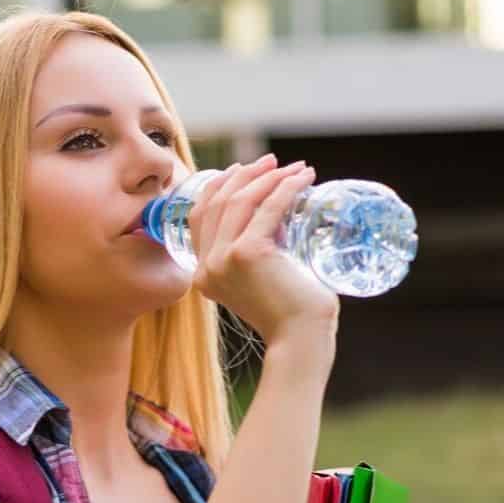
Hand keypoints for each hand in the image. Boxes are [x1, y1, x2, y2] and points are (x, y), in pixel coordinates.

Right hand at [187, 154, 339, 345]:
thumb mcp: (260, 280)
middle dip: (247, 174)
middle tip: (274, 162)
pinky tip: (303, 178)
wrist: (301, 340)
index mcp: (204, 275)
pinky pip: (267, 208)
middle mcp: (207, 267)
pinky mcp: (247, 253)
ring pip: (241, 201)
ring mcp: (224, 260)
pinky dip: (287, 187)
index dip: (220, 186)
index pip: (200, 217)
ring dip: (269, 177)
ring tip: (295, 169)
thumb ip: (254, 254)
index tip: (244, 170)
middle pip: (219, 202)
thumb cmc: (291, 315)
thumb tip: (274, 218)